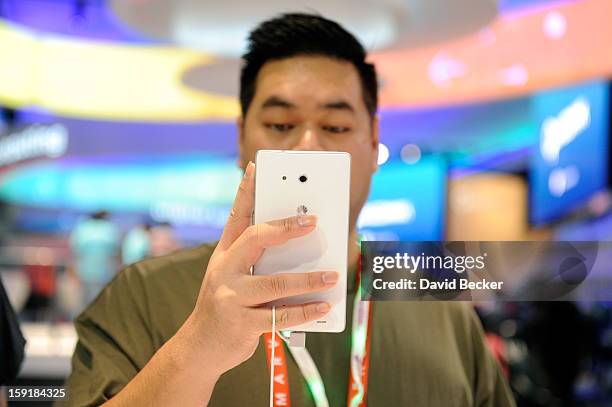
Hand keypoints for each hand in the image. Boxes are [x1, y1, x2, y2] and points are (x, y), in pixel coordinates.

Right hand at [185, 161, 336, 374]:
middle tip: (313, 221)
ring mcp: (231, 297)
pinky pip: (280, 316)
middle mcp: (224, 270)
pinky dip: (305, 311)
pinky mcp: (242, 324)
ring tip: (331, 275)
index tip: (256, 168)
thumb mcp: (231, 277)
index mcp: (224, 254)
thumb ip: (257, 261)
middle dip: (286, 227)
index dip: (245, 191)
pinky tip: (323, 306)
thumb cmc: (224, 305)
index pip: (235, 216)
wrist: (199, 347)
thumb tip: (301, 250)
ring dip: (307, 279)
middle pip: (255, 239)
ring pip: (274, 282)